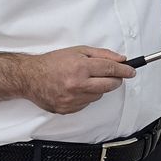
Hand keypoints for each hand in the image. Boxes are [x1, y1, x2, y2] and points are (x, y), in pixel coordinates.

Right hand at [21, 46, 135, 113]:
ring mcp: (72, 99)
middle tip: (114, 75)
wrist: (29, 77)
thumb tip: (121, 60)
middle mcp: (77, 85)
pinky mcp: (67, 109)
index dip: (124, 70)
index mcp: (80, 68)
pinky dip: (87, 96)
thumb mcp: (78, 51)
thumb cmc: (52, 63)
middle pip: (109, 85)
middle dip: (116, 79)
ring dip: (98, 87)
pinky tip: (77, 88)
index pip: (110, 69)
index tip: (131, 71)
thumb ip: (102, 55)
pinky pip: (87, 103)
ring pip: (99, 95)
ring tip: (86, 79)